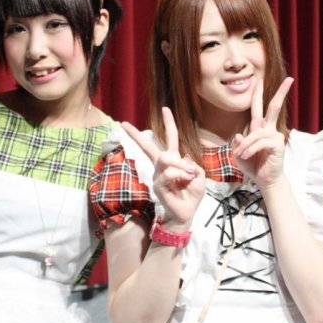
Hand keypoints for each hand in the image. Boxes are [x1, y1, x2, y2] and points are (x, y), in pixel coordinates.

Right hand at [121, 107, 204, 229]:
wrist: (187, 213)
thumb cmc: (191, 194)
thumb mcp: (199, 175)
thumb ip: (192, 164)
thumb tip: (182, 158)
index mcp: (173, 161)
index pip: (170, 138)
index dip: (168, 123)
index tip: (165, 109)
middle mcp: (162, 166)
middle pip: (150, 146)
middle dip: (136, 134)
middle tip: (123, 124)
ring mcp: (157, 175)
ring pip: (166, 159)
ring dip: (181, 166)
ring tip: (189, 175)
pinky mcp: (157, 185)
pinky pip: (170, 173)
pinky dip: (181, 176)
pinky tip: (186, 181)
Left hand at [231, 76, 293, 188]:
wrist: (265, 181)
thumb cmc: (253, 166)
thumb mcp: (239, 155)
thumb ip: (238, 144)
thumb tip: (239, 134)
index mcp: (259, 129)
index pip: (259, 108)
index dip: (259, 94)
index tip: (261, 80)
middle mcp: (268, 130)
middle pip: (274, 108)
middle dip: (281, 93)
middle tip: (289, 80)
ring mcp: (275, 136)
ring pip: (256, 133)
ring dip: (246, 145)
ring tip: (242, 157)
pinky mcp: (277, 145)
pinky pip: (259, 142)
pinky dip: (250, 150)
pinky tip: (247, 157)